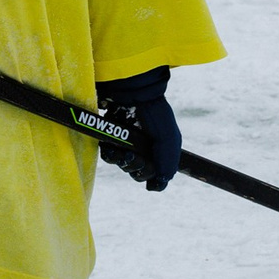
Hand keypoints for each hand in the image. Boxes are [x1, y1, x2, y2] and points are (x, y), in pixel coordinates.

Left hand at [97, 67, 179, 191]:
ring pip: (123, 165)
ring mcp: (127, 143)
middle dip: (136, 168)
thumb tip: (160, 185)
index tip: (151, 173)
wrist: (133, 94)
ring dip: (122, 162)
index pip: (154, 173)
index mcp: (159, 149)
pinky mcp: (112, 137)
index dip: (151, 176)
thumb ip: (167, 162)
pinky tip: (111, 147)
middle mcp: (144, 148)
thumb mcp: (169, 139)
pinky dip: (110, 155)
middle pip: (138, 172)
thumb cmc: (154, 115)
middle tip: (134, 157)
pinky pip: (109, 155)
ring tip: (123, 151)